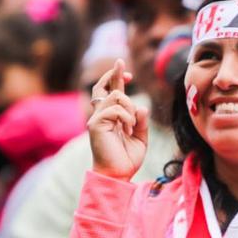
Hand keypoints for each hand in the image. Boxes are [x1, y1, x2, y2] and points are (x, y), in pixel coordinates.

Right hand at [87, 59, 148, 179]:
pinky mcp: (95, 124)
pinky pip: (114, 108)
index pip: (111, 92)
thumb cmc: (127, 159)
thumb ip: (142, 121)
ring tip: (132, 127)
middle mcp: (102, 115)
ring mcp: (97, 119)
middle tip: (121, 62)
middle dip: (113, 73)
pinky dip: (126, 117)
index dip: (117, 78)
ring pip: (115, 95)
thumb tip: (141, 106)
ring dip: (129, 108)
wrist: (118, 175)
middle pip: (103, 87)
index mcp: (112, 118)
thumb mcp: (141, 138)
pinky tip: (128, 129)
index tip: (128, 73)